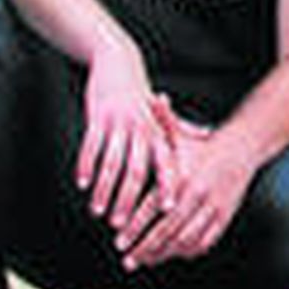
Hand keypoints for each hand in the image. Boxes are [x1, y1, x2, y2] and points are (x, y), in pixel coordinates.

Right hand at [78, 43, 175, 228]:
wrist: (119, 63)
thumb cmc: (141, 96)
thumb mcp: (162, 113)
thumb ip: (182, 128)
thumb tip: (208, 134)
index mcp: (157, 131)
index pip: (166, 163)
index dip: (167, 186)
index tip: (167, 212)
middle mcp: (141, 128)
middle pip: (137, 171)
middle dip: (128, 200)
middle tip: (121, 226)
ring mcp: (119, 122)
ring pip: (111, 162)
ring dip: (104, 189)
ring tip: (97, 211)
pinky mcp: (98, 116)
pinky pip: (91, 146)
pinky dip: (86, 165)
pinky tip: (81, 183)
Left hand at [113, 119, 252, 269]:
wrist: (243, 150)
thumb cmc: (203, 146)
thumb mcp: (181, 135)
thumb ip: (163, 121)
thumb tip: (153, 97)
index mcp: (183, 176)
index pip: (152, 208)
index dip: (134, 227)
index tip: (118, 240)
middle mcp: (198, 194)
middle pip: (166, 229)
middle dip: (144, 247)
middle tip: (127, 258)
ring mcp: (213, 208)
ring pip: (184, 240)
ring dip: (162, 254)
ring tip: (144, 260)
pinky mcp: (224, 217)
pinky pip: (203, 242)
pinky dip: (186, 252)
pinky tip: (171, 255)